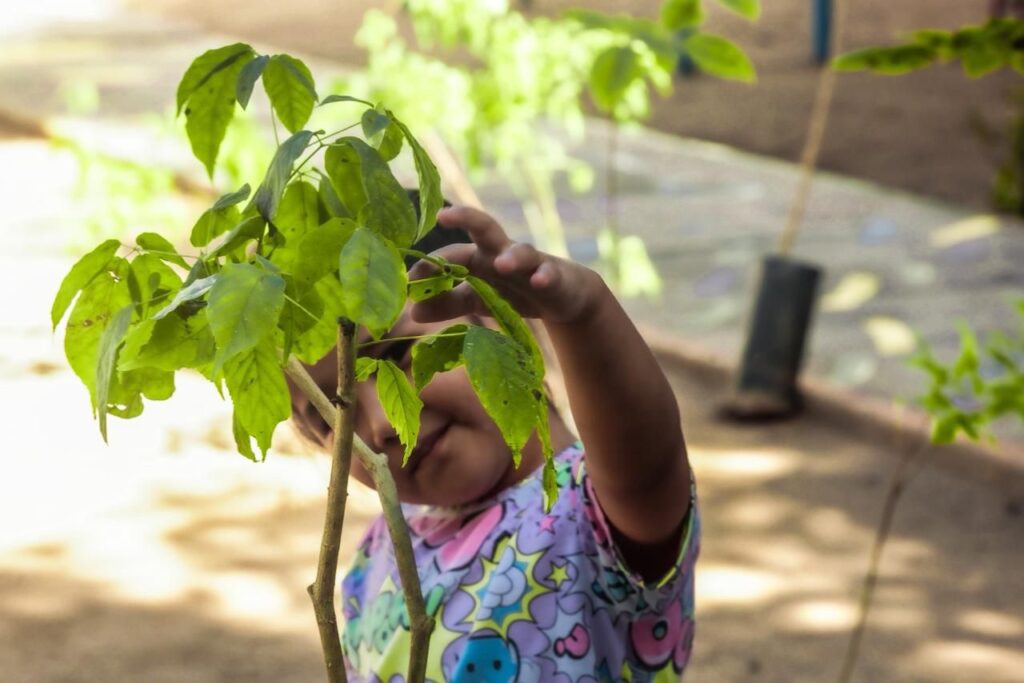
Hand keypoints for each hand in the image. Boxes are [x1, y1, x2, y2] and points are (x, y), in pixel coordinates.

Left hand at [408, 206, 602, 324]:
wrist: (562, 296)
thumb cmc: (513, 291)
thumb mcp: (477, 299)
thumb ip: (447, 303)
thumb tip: (412, 313)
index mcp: (480, 257)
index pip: (451, 254)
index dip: (430, 265)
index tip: (408, 283)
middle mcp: (503, 252)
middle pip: (484, 227)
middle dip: (466, 217)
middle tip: (444, 215)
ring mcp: (532, 263)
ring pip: (521, 251)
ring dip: (511, 256)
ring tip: (501, 265)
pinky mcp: (555, 276)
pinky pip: (550, 274)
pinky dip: (545, 276)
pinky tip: (540, 280)